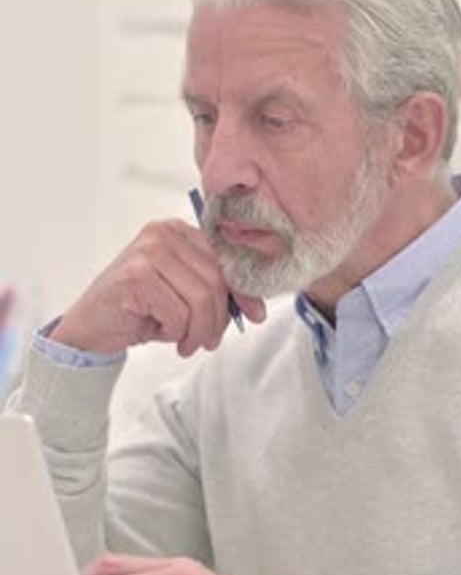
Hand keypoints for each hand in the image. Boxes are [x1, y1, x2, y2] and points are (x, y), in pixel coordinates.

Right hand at [50, 220, 264, 355]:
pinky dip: (175, 332)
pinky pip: (178, 312)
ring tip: (186, 343)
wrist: (90, 327)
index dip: (244, 290)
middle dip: (218, 319)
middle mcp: (163, 233)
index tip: (255, 315)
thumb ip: (214, 291)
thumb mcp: (184, 296)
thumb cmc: (140, 311)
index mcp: (178, 231)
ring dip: (198, 330)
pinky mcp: (136, 277)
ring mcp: (148, 252)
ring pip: (201, 298)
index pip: (225, 258)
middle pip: (216, 279)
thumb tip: (256, 308)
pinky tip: (161, 333)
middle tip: (207, 341)